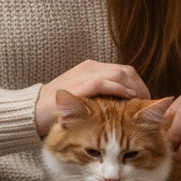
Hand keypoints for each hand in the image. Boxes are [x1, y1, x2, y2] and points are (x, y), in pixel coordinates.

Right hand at [35, 60, 150, 136]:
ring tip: (141, 104)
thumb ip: (101, 100)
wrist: (32, 112)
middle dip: (140, 87)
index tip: (145, 103)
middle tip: (147, 106)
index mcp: (92, 70)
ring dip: (134, 88)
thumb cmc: (59, 111)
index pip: (124, 72)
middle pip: (126, 71)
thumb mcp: (84, 102)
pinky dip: (119, 90)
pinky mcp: (78, 85)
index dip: (138, 86)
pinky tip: (128, 99)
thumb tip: (124, 110)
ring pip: (119, 73)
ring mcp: (84, 75)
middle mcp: (90, 68)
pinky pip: (103, 83)